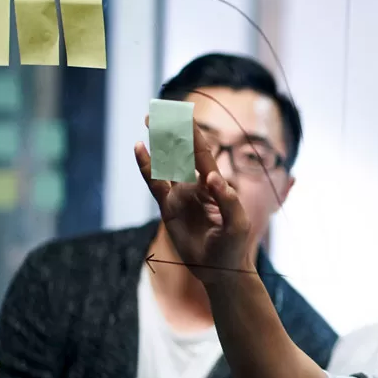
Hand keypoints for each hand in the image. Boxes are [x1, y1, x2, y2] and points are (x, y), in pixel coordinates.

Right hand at [134, 118, 252, 283]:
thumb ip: (226, 200)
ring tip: (150, 120)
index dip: (192, 132)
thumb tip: (211, 176)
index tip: (182, 112)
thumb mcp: (237, 224)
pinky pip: (154, 184)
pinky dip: (146, 166)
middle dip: (173, 130)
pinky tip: (140, 148)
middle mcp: (196, 185)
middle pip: (182, 151)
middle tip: (159, 109)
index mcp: (215, 184)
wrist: (221, 269)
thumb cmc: (234, 245)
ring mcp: (180, 196)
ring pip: (166, 164)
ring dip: (159, 143)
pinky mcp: (168, 209)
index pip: (201, 152)